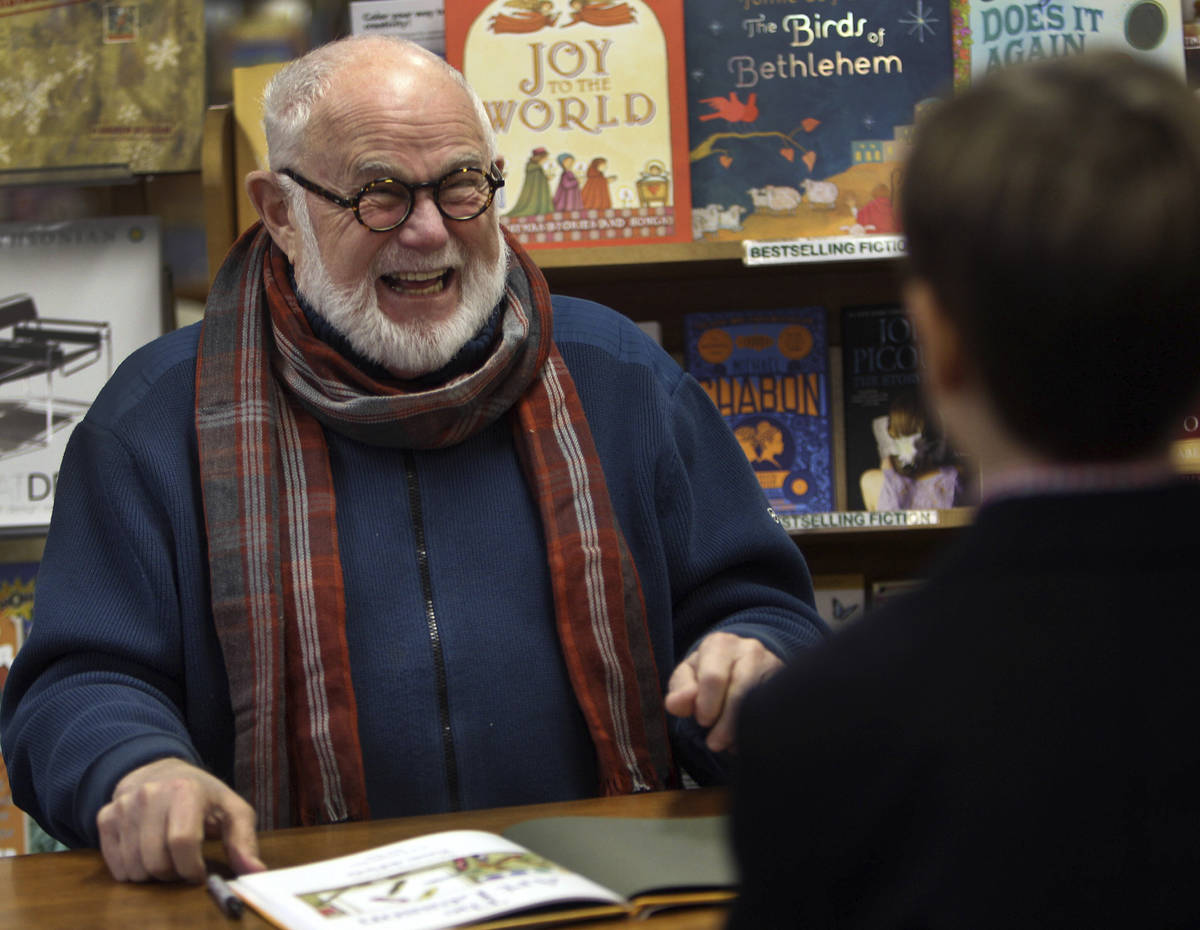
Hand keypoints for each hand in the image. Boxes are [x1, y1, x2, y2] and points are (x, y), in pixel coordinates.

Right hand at [96, 757, 265, 882]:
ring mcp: (124, 806)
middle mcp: (150, 795)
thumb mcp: (233, 810)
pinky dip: (132, 871)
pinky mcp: (105, 817)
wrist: (162, 772)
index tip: (200, 873)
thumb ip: (245, 841)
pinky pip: (115, 866)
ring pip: (134, 868)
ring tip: (167, 858)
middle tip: (183, 866)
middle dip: (173, 874)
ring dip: (153, 874)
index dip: (192, 868)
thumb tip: (255, 872)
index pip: (182, 842)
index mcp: (185, 790)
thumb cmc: (203, 795)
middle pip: (156, 861)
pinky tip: (147, 854)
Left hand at [663, 632, 782, 752]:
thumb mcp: (689, 675)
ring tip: (728, 745)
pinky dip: (760, 729)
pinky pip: (775, 709)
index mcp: (719, 644)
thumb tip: (675, 704)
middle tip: (714, 742)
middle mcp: (749, 649)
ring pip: (760, 702)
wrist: (742, 661)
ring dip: (741, 730)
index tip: (703, 721)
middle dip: (724, 723)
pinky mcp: (787, 684)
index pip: (713, 677)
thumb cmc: (709, 670)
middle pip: (740, 691)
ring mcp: (773, 665)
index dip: (707, 705)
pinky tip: (747, 740)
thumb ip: (680, 690)